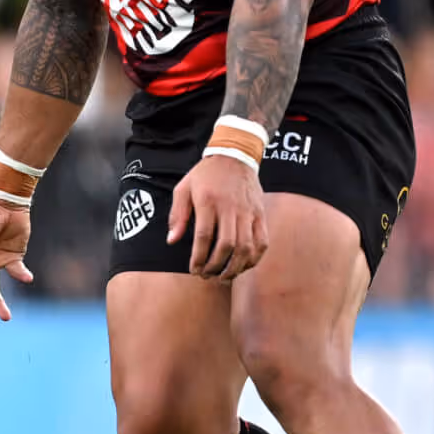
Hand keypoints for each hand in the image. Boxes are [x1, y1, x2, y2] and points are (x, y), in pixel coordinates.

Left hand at [169, 154, 267, 279]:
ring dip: (235, 267)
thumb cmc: (205, 175)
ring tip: (224, 277)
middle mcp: (230, 208)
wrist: (235, 156)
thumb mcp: (183, 189)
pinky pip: (262, 241)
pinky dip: (254, 258)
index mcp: (208, 202)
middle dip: (215, 266)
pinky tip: (243, 266)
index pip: (204, 236)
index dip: (198, 257)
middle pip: (226, 245)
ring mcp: (249, 212)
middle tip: (206, 276)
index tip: (193, 270)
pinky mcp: (261, 214)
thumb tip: (172, 241)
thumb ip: (177, 215)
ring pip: (246, 247)